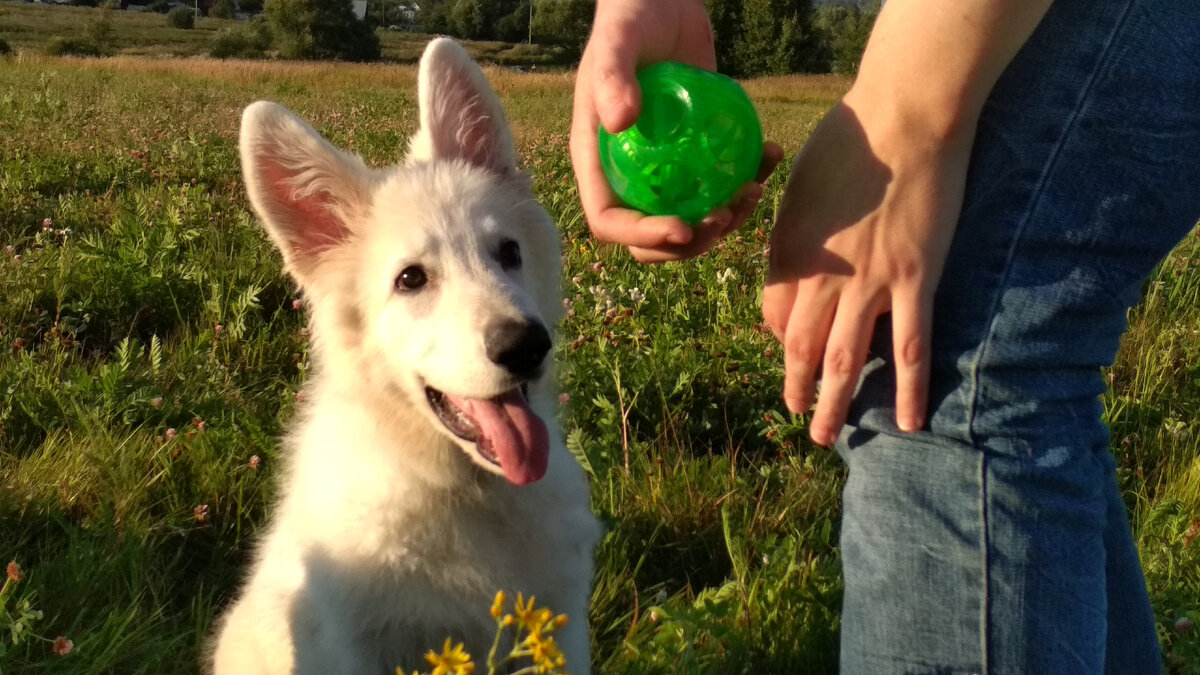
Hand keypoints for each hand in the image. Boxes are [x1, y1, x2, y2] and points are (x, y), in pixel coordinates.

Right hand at [569, 0, 781, 262]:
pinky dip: (747, 180)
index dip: (642, 236)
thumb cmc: (630, 15)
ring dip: (725, 221)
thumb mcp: (618, 42)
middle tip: (725, 216)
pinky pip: (719, 183)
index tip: (683, 227)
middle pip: (651, 236)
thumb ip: (613, 78)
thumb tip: (620, 122)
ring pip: (691, 218)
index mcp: (599, 160)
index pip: (610, 221)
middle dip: (689, 242)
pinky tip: (770, 156)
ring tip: (753, 191)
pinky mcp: (697, 151)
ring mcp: (665, 166)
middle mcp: (629, 172)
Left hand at [761, 94, 974, 445]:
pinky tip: (909, 423)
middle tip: (796, 417)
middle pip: (798, 349)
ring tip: (825, 439)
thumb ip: (794, 233)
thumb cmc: (849, 140)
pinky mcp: (915, 280)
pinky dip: (909, 390)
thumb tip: (800, 268)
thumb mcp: (799, 187)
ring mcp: (868, 283)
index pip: (772, 316)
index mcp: (787, 250)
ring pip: (843, 361)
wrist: (904, 116)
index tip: (789, 351)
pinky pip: (910, 348)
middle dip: (795, 389)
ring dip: (833, 405)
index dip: (778, 341)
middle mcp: (820, 276)